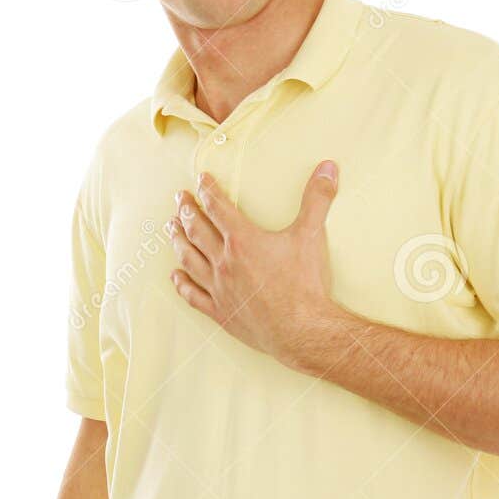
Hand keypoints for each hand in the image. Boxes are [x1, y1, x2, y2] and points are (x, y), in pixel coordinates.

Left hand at [164, 162, 340, 365]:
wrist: (302, 330)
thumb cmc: (305, 285)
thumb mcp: (312, 235)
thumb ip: (317, 199)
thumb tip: (328, 168)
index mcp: (243, 240)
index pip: (217, 207)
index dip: (207, 190)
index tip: (200, 179)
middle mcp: (224, 262)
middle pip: (196, 230)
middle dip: (186, 210)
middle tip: (179, 199)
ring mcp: (219, 288)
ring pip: (189, 259)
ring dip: (178, 241)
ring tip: (170, 228)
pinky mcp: (221, 311)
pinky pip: (193, 295)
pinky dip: (182, 284)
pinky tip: (175, 275)